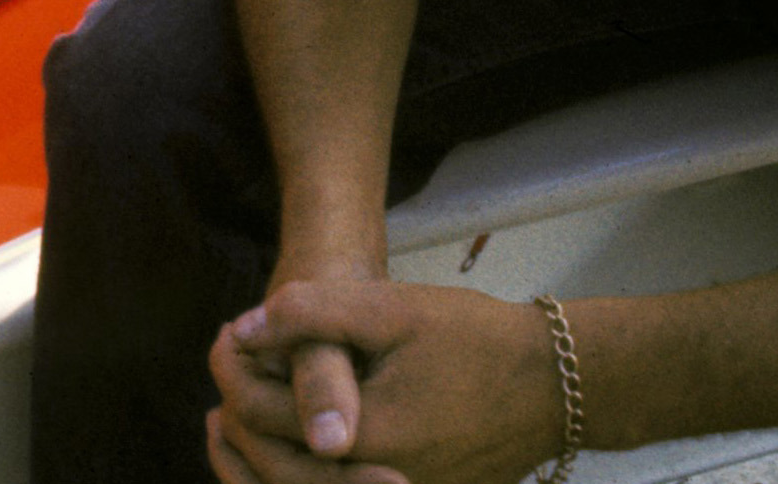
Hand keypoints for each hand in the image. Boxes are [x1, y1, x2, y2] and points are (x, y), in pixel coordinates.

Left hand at [216, 280, 564, 483]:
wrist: (555, 385)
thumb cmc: (475, 340)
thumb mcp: (392, 309)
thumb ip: (314, 314)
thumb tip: (245, 328)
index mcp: (365, 441)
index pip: (264, 416)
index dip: (234, 370)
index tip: (224, 337)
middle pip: (274, 470)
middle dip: (237, 423)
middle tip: (222, 378)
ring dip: (260, 458)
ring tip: (237, 415)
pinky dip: (303, 476)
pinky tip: (291, 441)